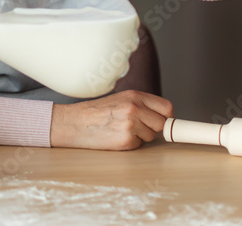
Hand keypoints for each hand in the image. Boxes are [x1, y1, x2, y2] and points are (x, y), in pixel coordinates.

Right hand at [50, 90, 173, 149]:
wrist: (75, 123)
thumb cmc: (96, 112)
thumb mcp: (120, 99)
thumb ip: (141, 105)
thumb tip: (163, 118)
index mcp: (135, 96)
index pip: (167, 107)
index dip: (167, 117)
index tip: (162, 122)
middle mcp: (134, 108)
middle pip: (162, 124)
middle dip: (152, 128)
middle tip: (137, 127)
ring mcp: (131, 124)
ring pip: (151, 136)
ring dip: (141, 136)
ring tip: (122, 130)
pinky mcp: (126, 140)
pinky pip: (139, 145)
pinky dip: (131, 143)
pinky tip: (116, 136)